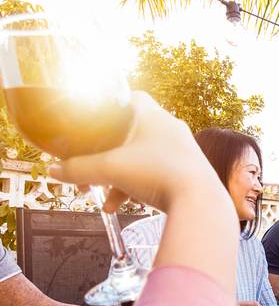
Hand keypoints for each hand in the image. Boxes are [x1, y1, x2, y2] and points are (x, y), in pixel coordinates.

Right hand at [47, 91, 224, 212]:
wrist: (199, 203)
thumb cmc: (158, 174)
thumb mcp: (109, 170)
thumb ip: (78, 168)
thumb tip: (53, 171)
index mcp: (153, 115)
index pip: (130, 98)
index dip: (109, 106)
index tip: (93, 118)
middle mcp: (170, 128)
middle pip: (129, 133)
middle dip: (104, 152)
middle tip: (85, 167)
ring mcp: (180, 150)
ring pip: (139, 157)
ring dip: (116, 174)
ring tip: (97, 195)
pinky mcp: (185, 172)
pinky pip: (154, 174)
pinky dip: (134, 186)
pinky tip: (117, 207)